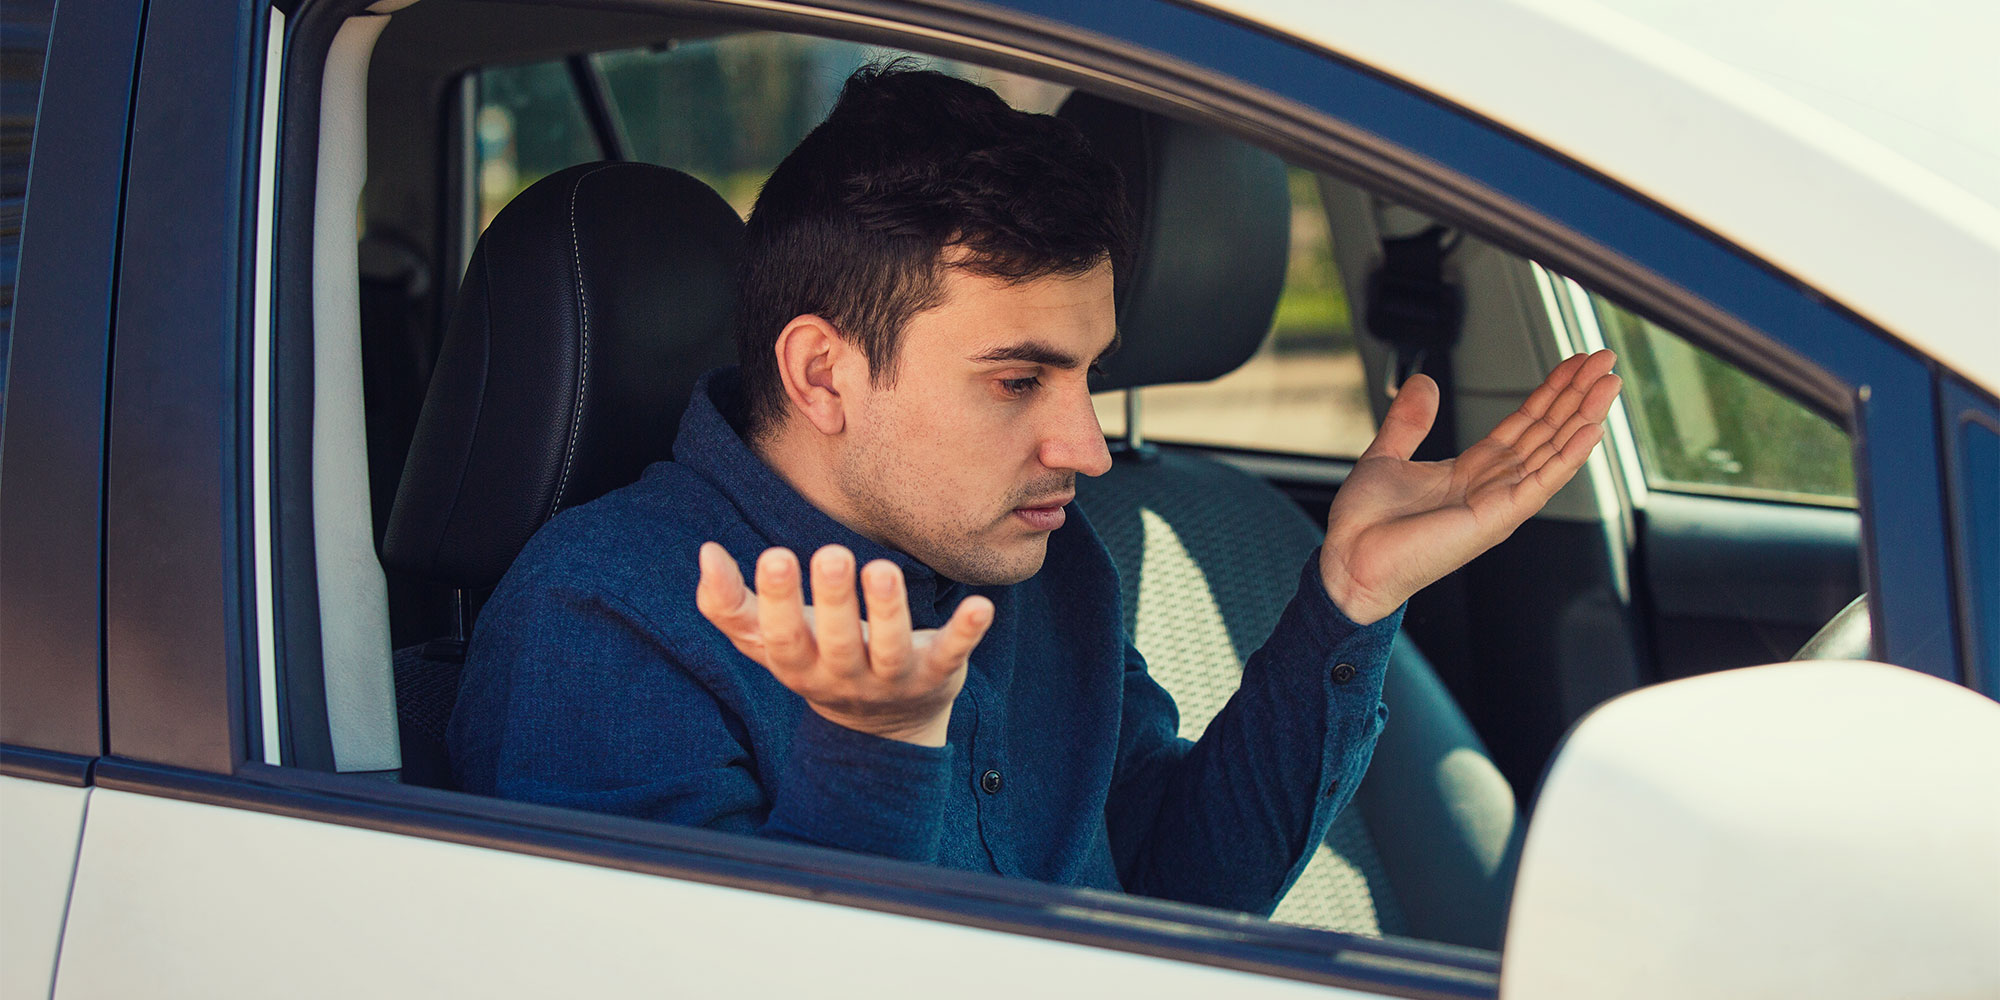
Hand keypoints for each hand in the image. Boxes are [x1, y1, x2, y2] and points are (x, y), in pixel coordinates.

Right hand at [695, 542, 992, 746]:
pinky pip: (953, 653)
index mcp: (800, 667)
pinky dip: (966, 632)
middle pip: (838, 643)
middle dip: (833, 601)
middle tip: (832, 554)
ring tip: (882, 568)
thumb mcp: (771, 642)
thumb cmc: (818, 660)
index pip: (782, 640)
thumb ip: (731, 606)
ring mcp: (894, 679)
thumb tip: (706, 554)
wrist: (885, 724)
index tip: (773, 556)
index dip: (776, 603)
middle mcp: (845, 677)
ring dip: (888, 611)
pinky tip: (981, 606)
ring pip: (891, 649)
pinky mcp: (938, 673)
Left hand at [1320, 350, 1622, 623]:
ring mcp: (1500, 502)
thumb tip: (1424, 382)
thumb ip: (1410, 420)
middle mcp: (1493, 486)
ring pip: (1554, 451)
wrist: (1350, 559)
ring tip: (1609, 383)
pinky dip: (1569, 455)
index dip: (1551, 391)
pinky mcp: (1498, 517)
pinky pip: (1543, 482)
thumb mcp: (1388, 455)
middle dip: (1578, 394)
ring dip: (1584, 416)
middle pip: (1548, 431)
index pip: (1525, 423)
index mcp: (1472, 471)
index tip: (1575, 364)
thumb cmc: (1367, 523)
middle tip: (1605, 360)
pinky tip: (1592, 429)